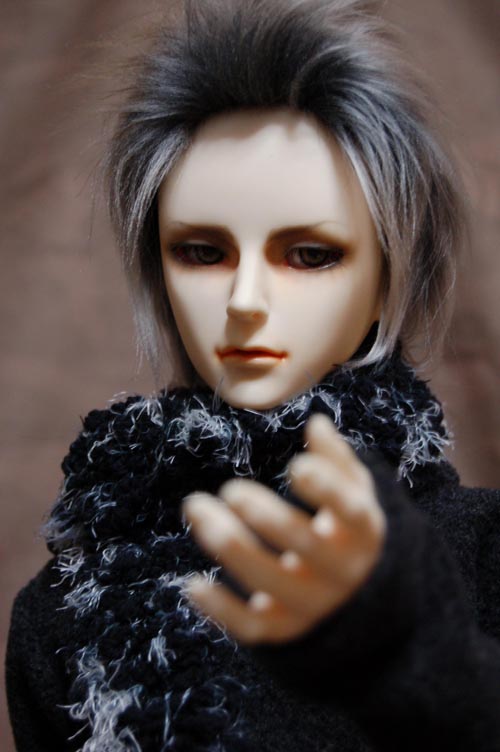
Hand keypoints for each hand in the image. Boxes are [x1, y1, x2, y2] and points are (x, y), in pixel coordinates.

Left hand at [182, 413, 386, 644]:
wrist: (356, 602)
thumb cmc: (346, 531)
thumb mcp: (354, 494)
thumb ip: (337, 460)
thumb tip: (316, 422)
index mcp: (363, 533)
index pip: (353, 513)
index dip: (328, 490)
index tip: (296, 466)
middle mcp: (341, 573)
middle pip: (305, 547)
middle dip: (265, 517)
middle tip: (229, 489)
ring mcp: (314, 606)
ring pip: (272, 583)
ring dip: (231, 547)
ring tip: (196, 509)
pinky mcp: (285, 631)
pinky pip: (252, 628)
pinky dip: (221, 610)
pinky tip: (192, 584)